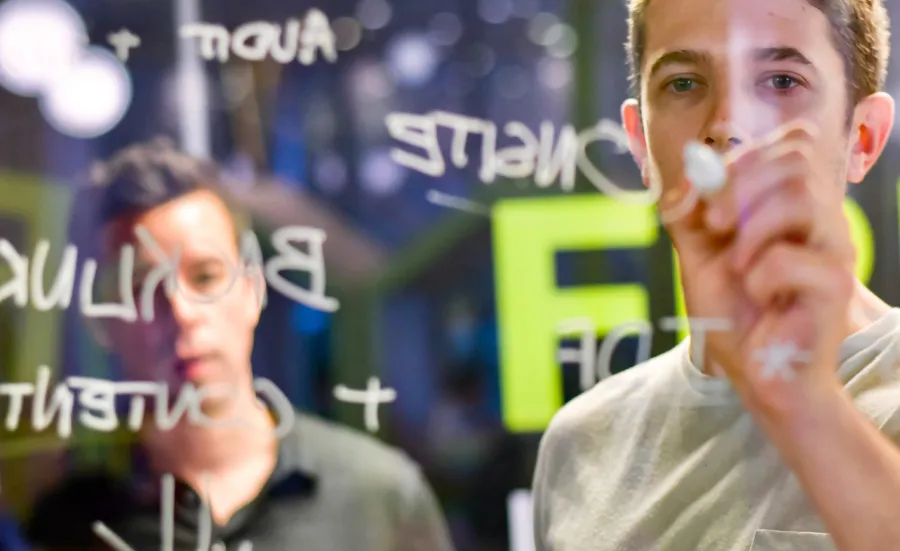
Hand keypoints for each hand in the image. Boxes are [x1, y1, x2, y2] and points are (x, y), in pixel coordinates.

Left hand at [665, 120, 855, 413]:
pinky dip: (760, 275)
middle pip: (796, 157)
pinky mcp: (834, 287)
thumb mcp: (698, 256)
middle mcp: (820, 219)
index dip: (743, 156)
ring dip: (751, 227)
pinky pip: (791, 258)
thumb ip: (689, 214)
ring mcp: (833, 250)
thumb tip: (686, 176)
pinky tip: (759, 296)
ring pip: (801, 196)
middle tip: (714, 224)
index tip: (707, 198)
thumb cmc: (734, 316)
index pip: (792, 142)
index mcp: (793, 204)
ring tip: (737, 265)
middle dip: (740, 182)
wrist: (756, 374)